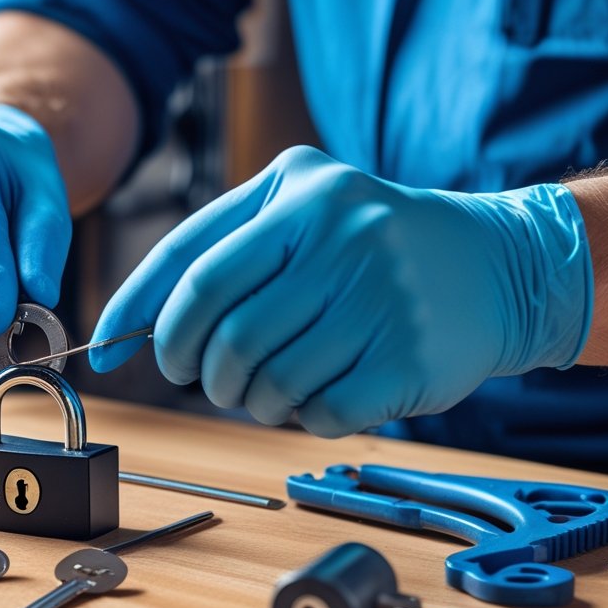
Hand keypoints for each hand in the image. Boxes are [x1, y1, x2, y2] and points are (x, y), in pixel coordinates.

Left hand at [89, 146, 592, 436]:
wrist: (500, 266)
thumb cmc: (375, 245)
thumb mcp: (302, 209)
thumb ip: (223, 250)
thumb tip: (135, 326)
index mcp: (299, 191)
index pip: (192, 269)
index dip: (140, 317)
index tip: (107, 350)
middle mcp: (340, 236)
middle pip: (223, 336)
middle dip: (199, 370)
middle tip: (207, 376)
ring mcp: (379, 298)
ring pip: (266, 383)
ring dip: (253, 399)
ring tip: (273, 382)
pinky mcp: (409, 358)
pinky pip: (318, 413)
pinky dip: (304, 416)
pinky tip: (324, 390)